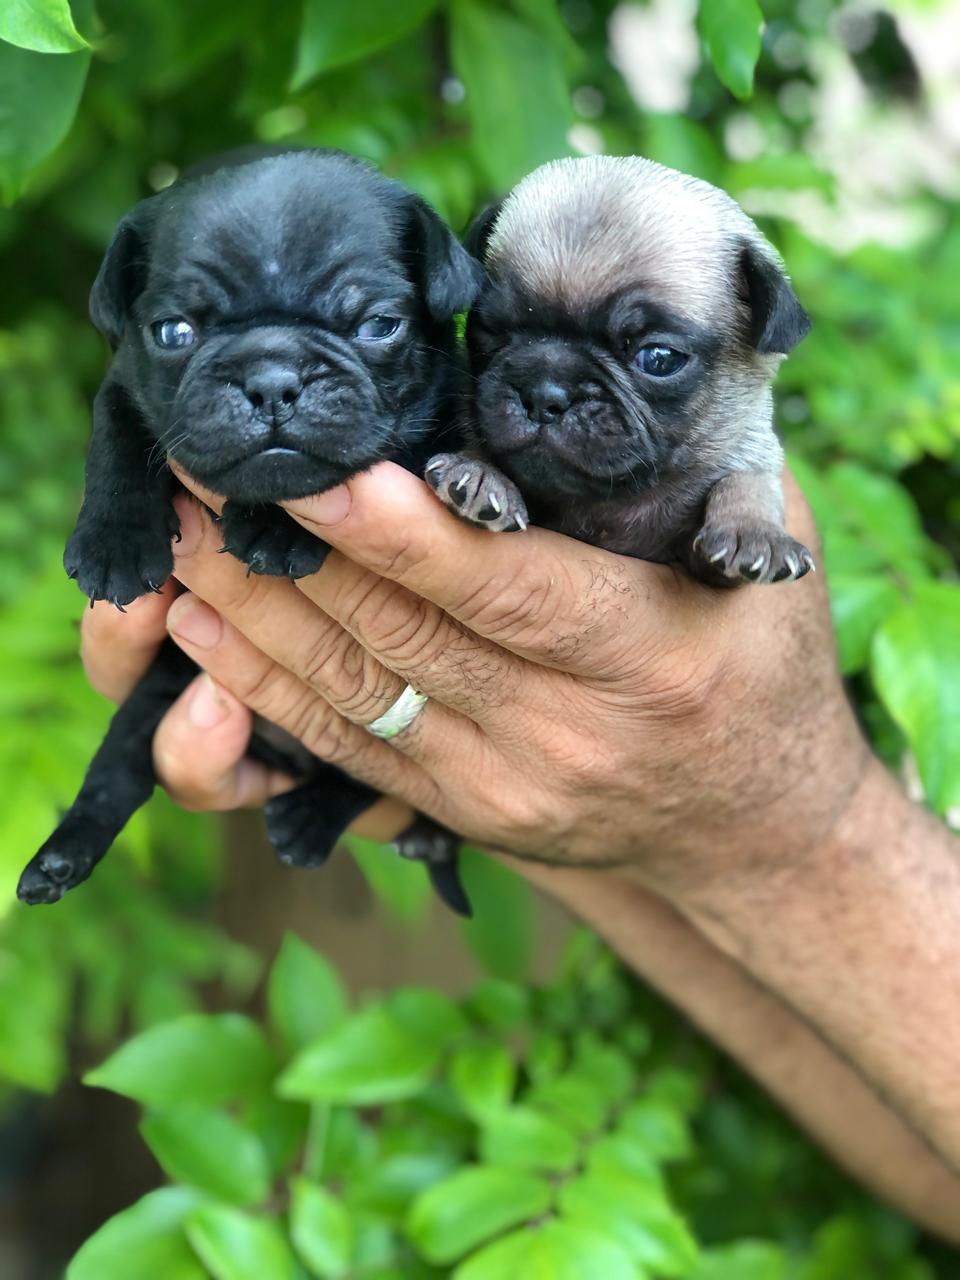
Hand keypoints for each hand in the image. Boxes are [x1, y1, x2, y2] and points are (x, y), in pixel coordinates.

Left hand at [90, 460, 865, 904]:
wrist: (753, 823)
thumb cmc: (761, 662)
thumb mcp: (770, 559)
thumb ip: (698, 478)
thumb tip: (600, 377)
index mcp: (648, 656)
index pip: (505, 589)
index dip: (400, 532)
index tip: (310, 467)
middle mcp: (568, 734)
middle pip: (402, 635)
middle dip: (289, 548)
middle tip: (205, 464)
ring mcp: (506, 785)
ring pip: (354, 692)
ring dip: (252, 611)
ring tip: (178, 533)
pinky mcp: (460, 813)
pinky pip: (346, 748)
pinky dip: (266, 686)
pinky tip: (207, 624)